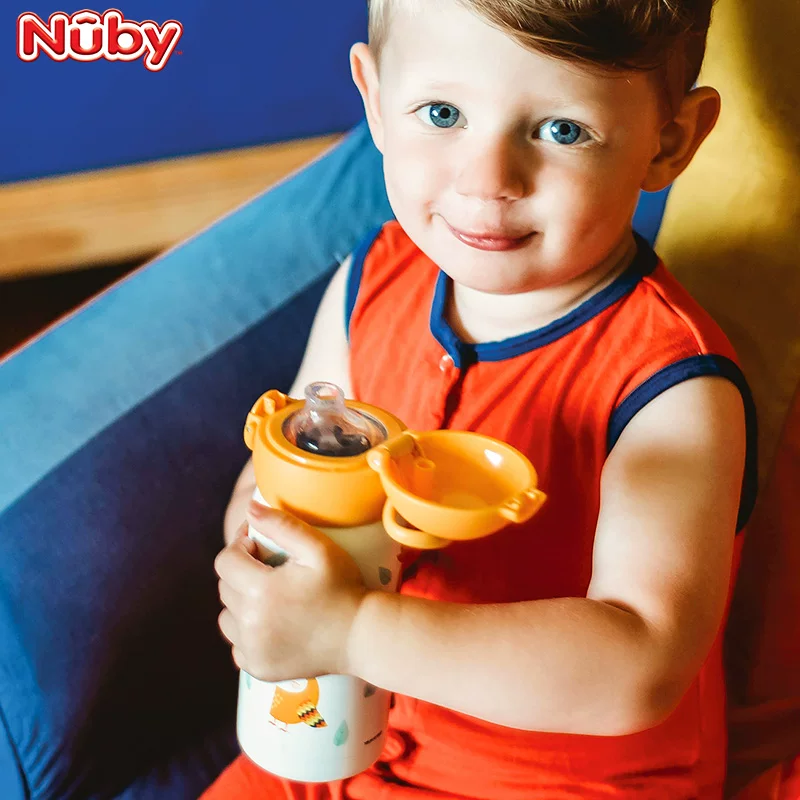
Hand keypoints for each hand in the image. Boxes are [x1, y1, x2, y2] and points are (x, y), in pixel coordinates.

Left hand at [215, 500, 366, 681]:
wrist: (361, 636)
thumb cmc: (343, 588)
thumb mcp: (318, 549)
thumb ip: (282, 525)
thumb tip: (249, 508)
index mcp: (262, 591)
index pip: (226, 561)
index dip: (240, 547)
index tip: (259, 545)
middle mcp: (250, 624)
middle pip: (224, 588)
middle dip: (241, 573)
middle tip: (269, 569)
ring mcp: (252, 650)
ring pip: (226, 617)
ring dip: (240, 603)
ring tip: (269, 597)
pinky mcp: (258, 668)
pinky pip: (236, 644)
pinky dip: (246, 632)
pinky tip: (272, 623)